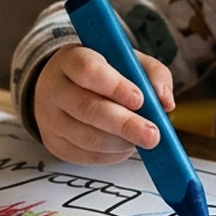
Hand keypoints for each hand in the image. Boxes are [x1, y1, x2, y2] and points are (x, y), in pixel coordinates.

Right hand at [33, 44, 175, 164]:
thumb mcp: (127, 61)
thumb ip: (152, 73)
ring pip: (87, 137)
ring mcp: (50, 119)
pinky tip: (126, 145)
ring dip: (121, 142)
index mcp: (71, 59)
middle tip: (153, 135)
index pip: (88, 71)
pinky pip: (85, 156)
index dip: (115, 86)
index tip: (140, 99)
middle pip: (88, 109)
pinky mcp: (55, 144)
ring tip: (143, 139)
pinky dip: (112, 154)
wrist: (62, 87)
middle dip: (125, 124)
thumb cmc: (102, 72)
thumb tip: (165, 102)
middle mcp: (55, 88)